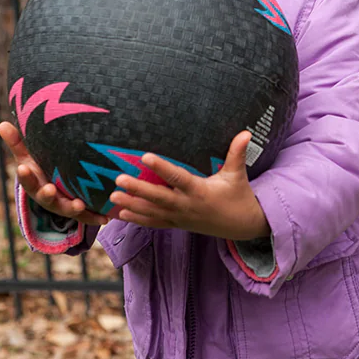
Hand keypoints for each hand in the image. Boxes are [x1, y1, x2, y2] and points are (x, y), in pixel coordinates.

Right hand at [0, 122, 108, 226]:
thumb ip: (17, 142)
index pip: (27, 179)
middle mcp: (48, 196)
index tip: (22, 167)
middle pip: (45, 198)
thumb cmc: (41, 168)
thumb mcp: (29, 157)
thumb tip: (1, 124)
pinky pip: (86, 216)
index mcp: (34, 183)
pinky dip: (95, 217)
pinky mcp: (78, 211)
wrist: (55, 190)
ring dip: (72, 208)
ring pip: (66, 209)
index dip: (25, 175)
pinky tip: (105, 218)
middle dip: (47, 194)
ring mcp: (63, 205)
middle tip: (49, 190)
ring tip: (79, 204)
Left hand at [108, 131, 269, 240]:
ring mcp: (180, 218)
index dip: (161, 167)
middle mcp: (187, 206)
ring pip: (152, 212)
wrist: (242, 226)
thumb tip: (246, 132)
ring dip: (132, 205)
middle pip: (158, 198)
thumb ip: (237, 152)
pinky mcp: (178, 224)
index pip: (177, 178)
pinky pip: (155, 223)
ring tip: (112, 198)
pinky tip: (121, 213)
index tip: (145, 156)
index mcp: (200, 191)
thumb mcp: (238, 174)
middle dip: (138, 189)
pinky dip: (138, 219)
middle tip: (119, 180)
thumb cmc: (238, 196)